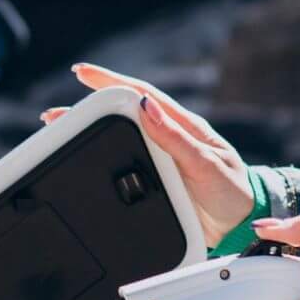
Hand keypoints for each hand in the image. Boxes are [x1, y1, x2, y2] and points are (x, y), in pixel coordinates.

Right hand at [40, 62, 257, 250]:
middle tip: (55, 114)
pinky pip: (127, 161)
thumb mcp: (206, 164)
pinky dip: (106, 153)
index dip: (110, 81)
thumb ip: (176, 139)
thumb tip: (146, 106)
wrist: (244, 227)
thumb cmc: (233, 192)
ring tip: (61, 132)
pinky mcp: (159, 180)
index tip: (82, 73)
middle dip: (88, 108)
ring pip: (122, 137)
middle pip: (123, 114)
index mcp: (183, 127)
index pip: (142, 94)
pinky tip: (90, 157)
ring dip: (93, 132)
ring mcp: (163, 158)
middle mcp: (170, 137)